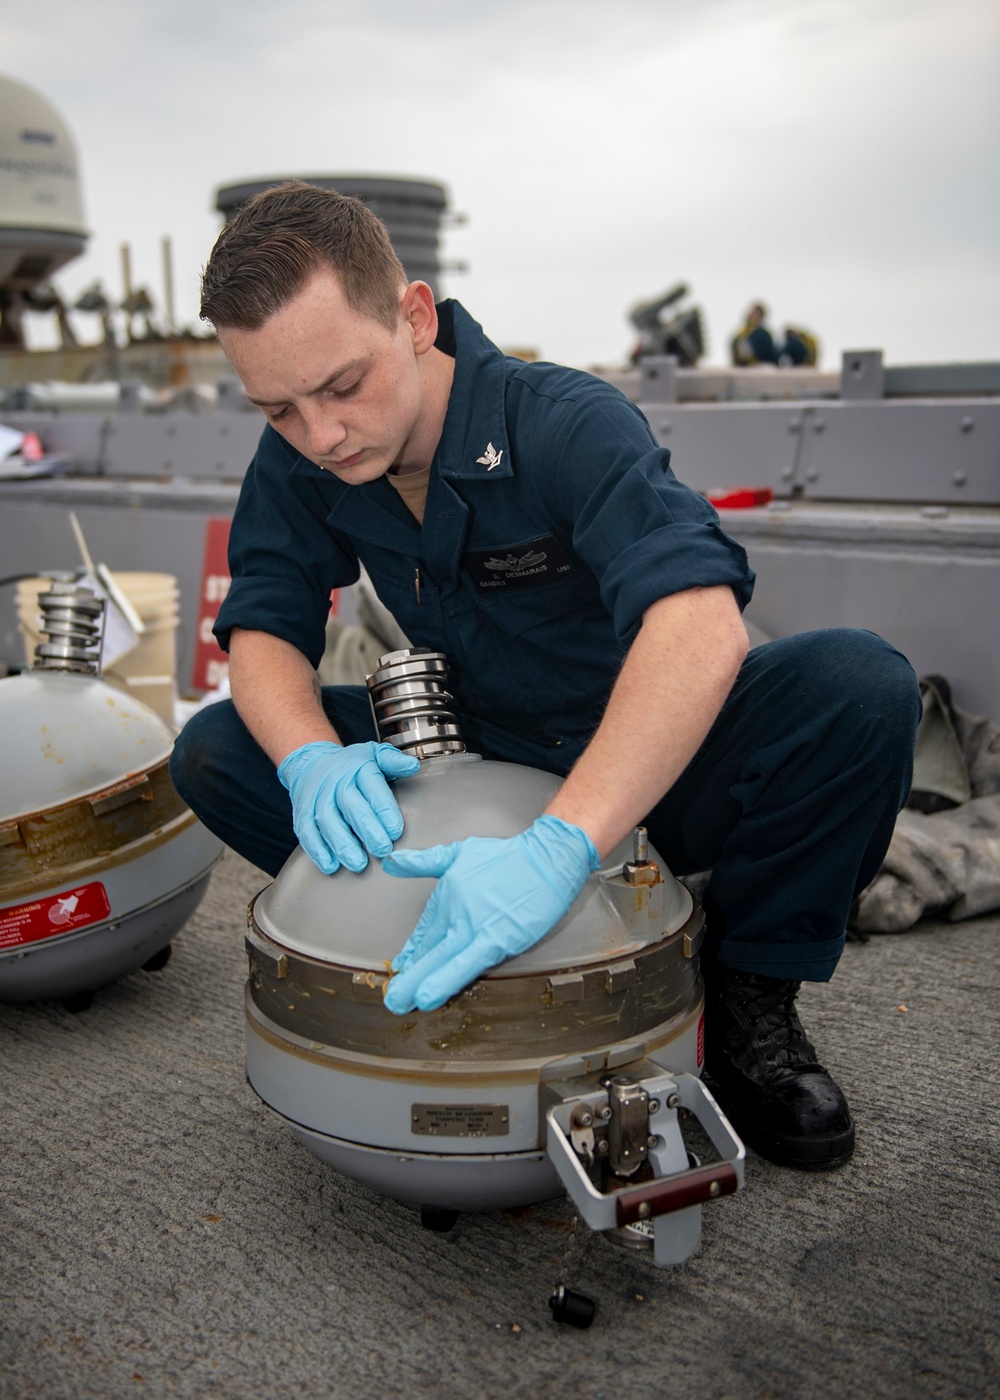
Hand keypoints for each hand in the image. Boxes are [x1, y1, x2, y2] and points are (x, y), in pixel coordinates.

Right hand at [277, 740, 418, 874]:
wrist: (311, 762)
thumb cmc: (349, 765)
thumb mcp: (374, 755)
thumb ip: (394, 762)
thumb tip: (412, 766)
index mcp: (358, 768)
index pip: (373, 788)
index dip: (384, 810)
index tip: (395, 830)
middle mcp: (336, 782)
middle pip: (351, 806)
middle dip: (367, 830)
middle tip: (382, 849)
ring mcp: (317, 798)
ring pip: (327, 821)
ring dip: (343, 845)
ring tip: (358, 863)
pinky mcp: (302, 813)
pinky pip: (307, 832)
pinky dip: (318, 851)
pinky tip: (331, 864)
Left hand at [381, 814, 598, 1012]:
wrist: (548, 857)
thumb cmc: (510, 856)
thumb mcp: (458, 851)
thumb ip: (423, 861)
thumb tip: (392, 863)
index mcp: (447, 893)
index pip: (424, 930)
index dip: (412, 952)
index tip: (402, 967)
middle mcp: (455, 911)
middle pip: (427, 948)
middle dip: (408, 975)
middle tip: (393, 996)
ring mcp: (474, 926)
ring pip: (439, 959)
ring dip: (416, 983)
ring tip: (400, 1003)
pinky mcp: (495, 939)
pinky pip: (464, 965)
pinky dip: (444, 981)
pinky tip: (427, 996)